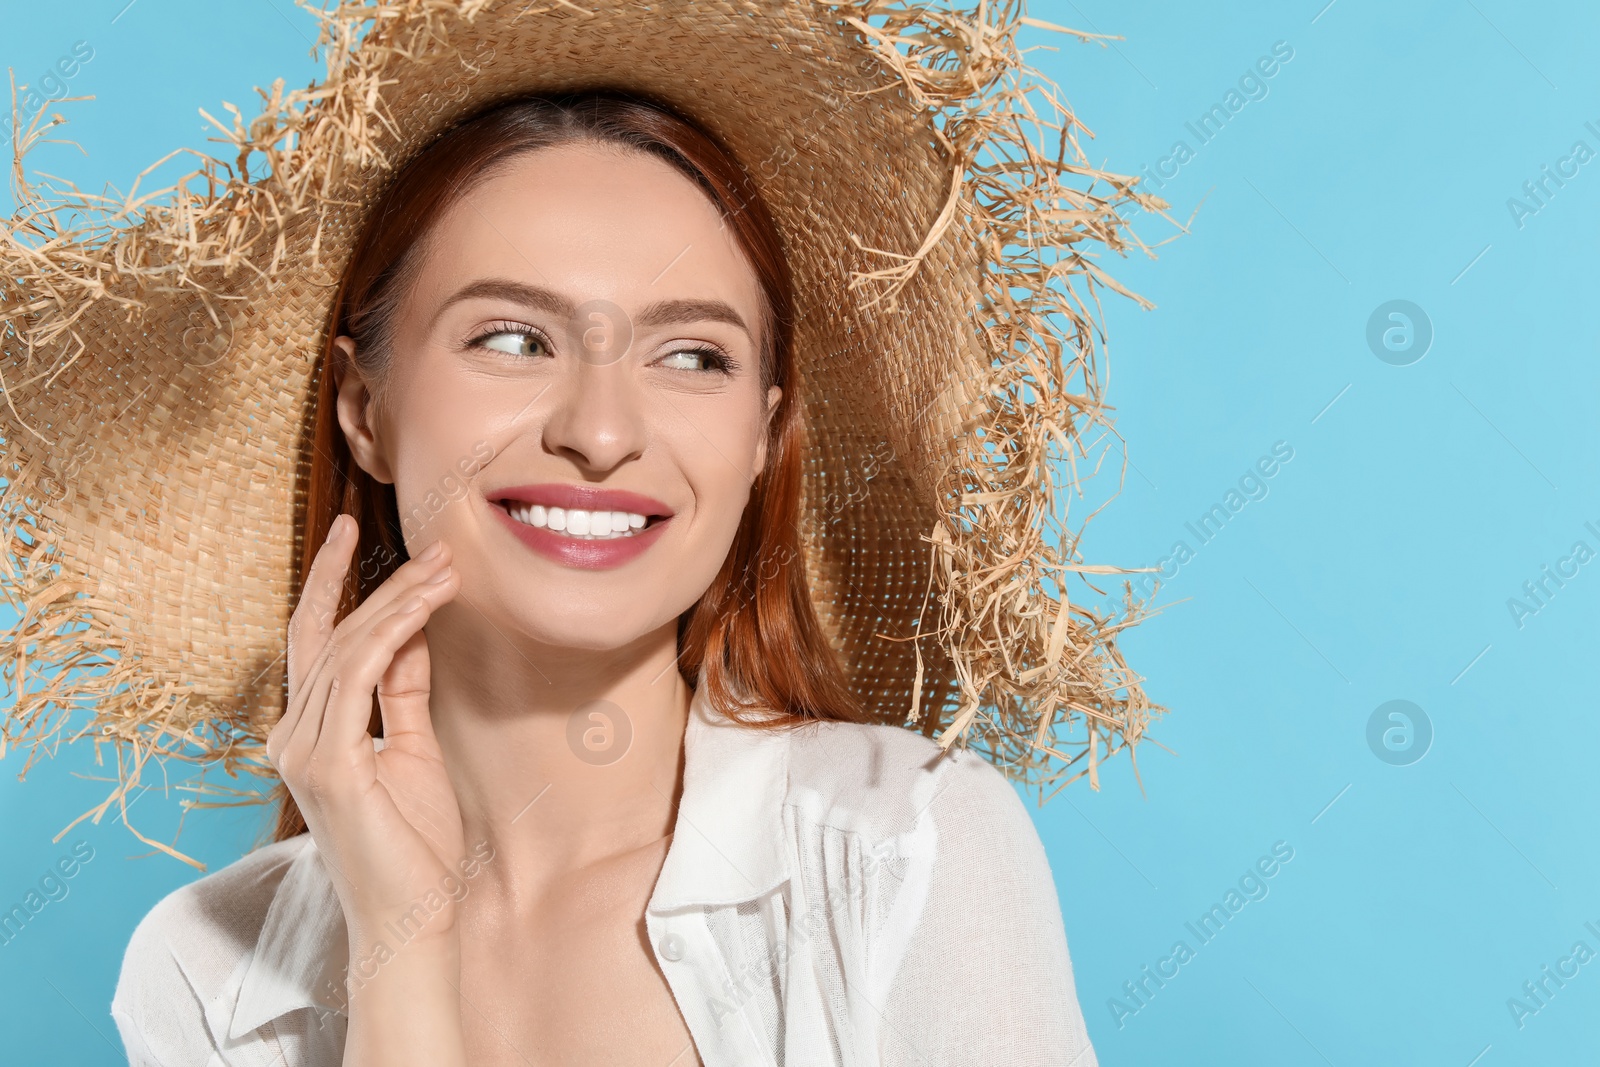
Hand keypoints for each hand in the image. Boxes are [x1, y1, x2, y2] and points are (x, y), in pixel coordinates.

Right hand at [268, 513, 465, 948]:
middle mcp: (293, 737)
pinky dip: (392, 634)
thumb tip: (411, 633)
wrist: (413, 915)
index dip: (332, 583)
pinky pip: (357, 676)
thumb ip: (403, 690)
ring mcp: (304, 751)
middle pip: (331, 635)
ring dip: (401, 600)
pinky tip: (425, 608)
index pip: (315, 642)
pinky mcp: (329, 764)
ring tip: (448, 568)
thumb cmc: (414, 844)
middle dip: (379, 581)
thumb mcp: (413, 747)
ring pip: (348, 647)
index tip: (353, 532)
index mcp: (309, 733)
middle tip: (434, 544)